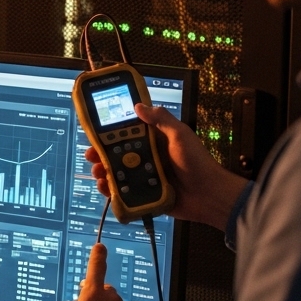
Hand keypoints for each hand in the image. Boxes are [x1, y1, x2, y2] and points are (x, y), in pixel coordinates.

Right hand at [83, 104, 247, 230]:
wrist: (208, 195)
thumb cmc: (197, 163)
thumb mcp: (180, 135)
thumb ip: (161, 120)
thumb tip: (139, 106)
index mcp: (153, 141)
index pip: (127, 133)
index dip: (110, 132)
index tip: (96, 132)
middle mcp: (146, 157)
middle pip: (116, 153)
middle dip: (101, 154)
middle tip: (92, 155)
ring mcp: (143, 176)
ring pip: (116, 172)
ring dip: (103, 172)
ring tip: (99, 173)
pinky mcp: (142, 193)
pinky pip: (122, 191)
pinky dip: (111, 190)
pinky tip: (106, 188)